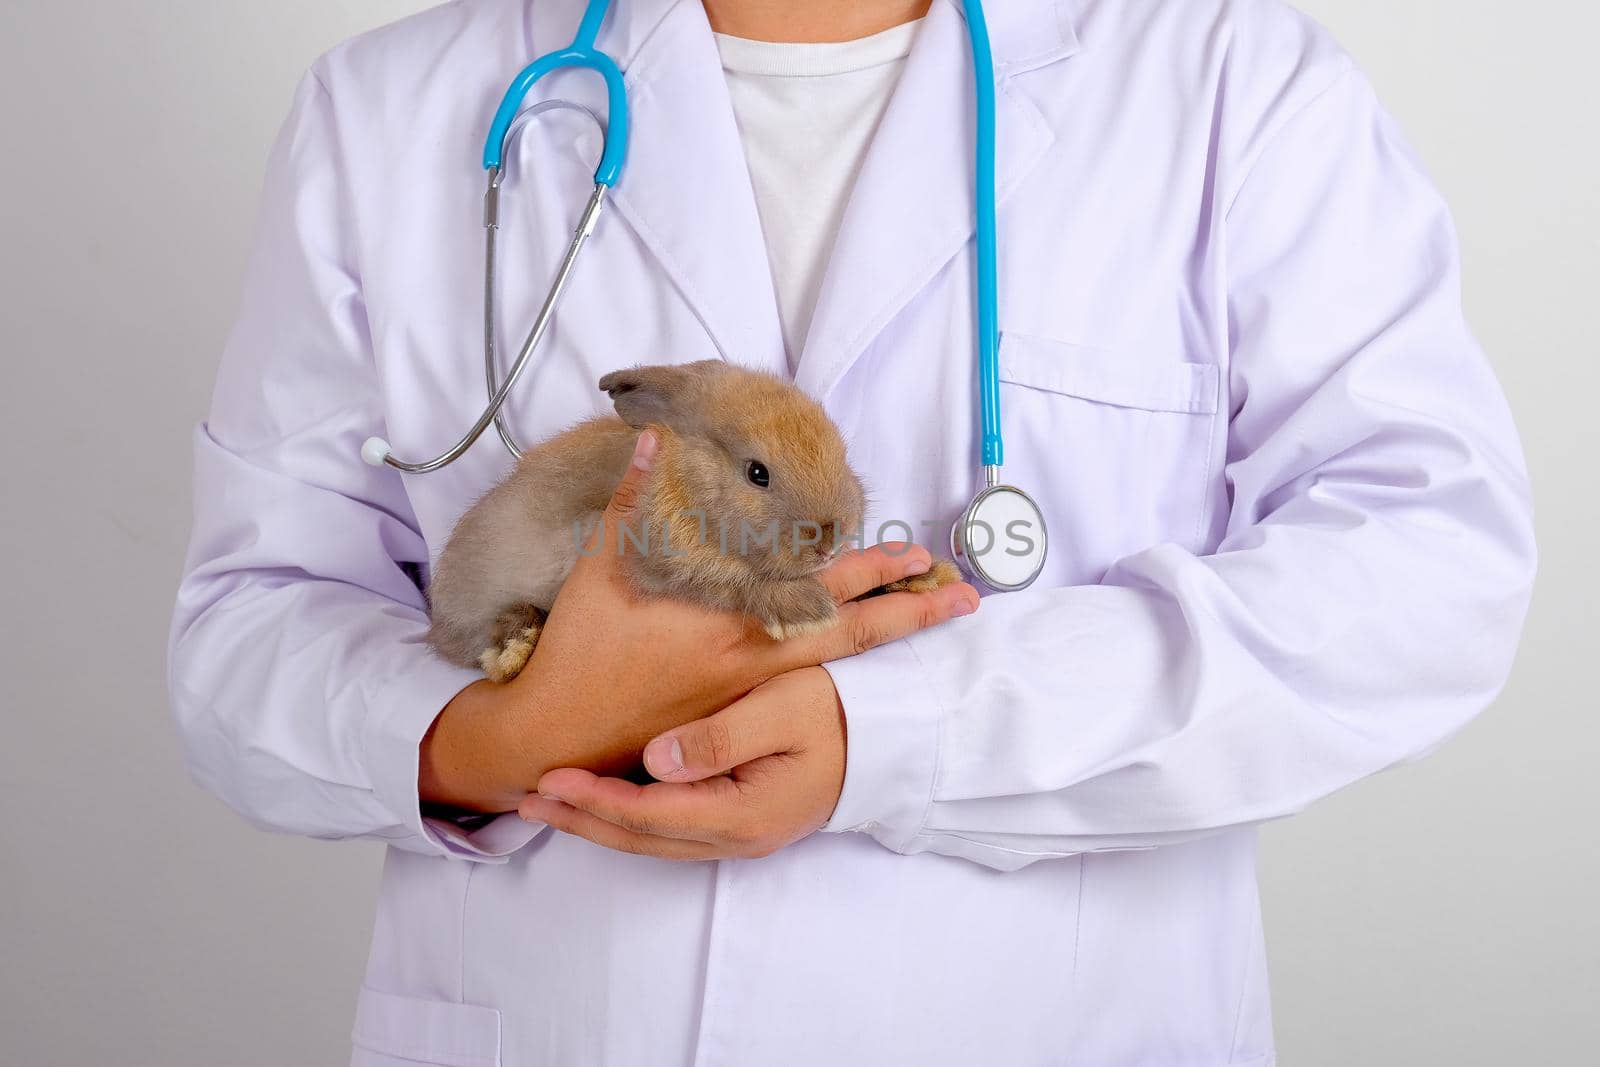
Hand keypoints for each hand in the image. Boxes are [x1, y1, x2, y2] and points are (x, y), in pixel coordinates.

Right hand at [420, 430, 977, 812]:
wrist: (559, 733)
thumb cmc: (581, 649)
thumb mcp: (604, 564)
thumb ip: (634, 499)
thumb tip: (655, 438)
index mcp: (731, 615)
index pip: (822, 589)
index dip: (874, 572)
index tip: (919, 557)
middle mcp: (754, 654)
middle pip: (850, 630)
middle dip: (908, 610)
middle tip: (962, 595)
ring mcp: (750, 689)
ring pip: (836, 661)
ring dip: (887, 638)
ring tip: (935, 621)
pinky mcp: (735, 713)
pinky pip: (806, 688)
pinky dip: (846, 672)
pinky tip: (867, 665)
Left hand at [519, 666, 847, 858]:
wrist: (893, 737)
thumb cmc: (841, 713)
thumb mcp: (783, 712)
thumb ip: (720, 739)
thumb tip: (657, 762)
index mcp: (743, 813)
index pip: (649, 814)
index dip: (593, 800)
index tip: (547, 780)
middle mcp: (737, 836)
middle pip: (641, 838)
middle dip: (582, 819)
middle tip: (527, 798)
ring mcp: (741, 833)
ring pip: (653, 839)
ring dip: (600, 822)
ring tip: (552, 802)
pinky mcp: (743, 818)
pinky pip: (672, 829)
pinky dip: (630, 818)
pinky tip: (607, 800)